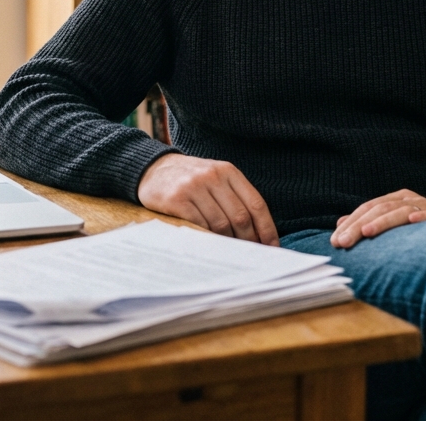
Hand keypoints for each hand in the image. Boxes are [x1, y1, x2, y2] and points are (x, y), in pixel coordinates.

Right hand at [137, 153, 278, 245]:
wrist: (152, 169)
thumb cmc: (190, 180)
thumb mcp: (215, 178)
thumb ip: (234, 198)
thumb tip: (257, 234)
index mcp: (228, 171)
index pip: (256, 203)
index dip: (266, 228)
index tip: (272, 247)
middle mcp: (213, 176)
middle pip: (240, 216)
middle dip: (249, 240)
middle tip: (250, 256)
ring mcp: (194, 186)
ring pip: (221, 223)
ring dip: (228, 243)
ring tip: (230, 254)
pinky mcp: (177, 198)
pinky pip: (199, 225)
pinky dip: (207, 238)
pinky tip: (210, 246)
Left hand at [331, 189, 425, 248]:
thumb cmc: (420, 233)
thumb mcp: (393, 226)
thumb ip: (368, 223)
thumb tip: (340, 224)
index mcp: (396, 199)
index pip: (368, 208)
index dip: (350, 223)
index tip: (335, 241)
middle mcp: (410, 199)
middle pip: (380, 208)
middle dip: (358, 225)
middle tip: (343, 241)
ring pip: (400, 211)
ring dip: (383, 221)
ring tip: (367, 232)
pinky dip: (423, 216)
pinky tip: (412, 220)